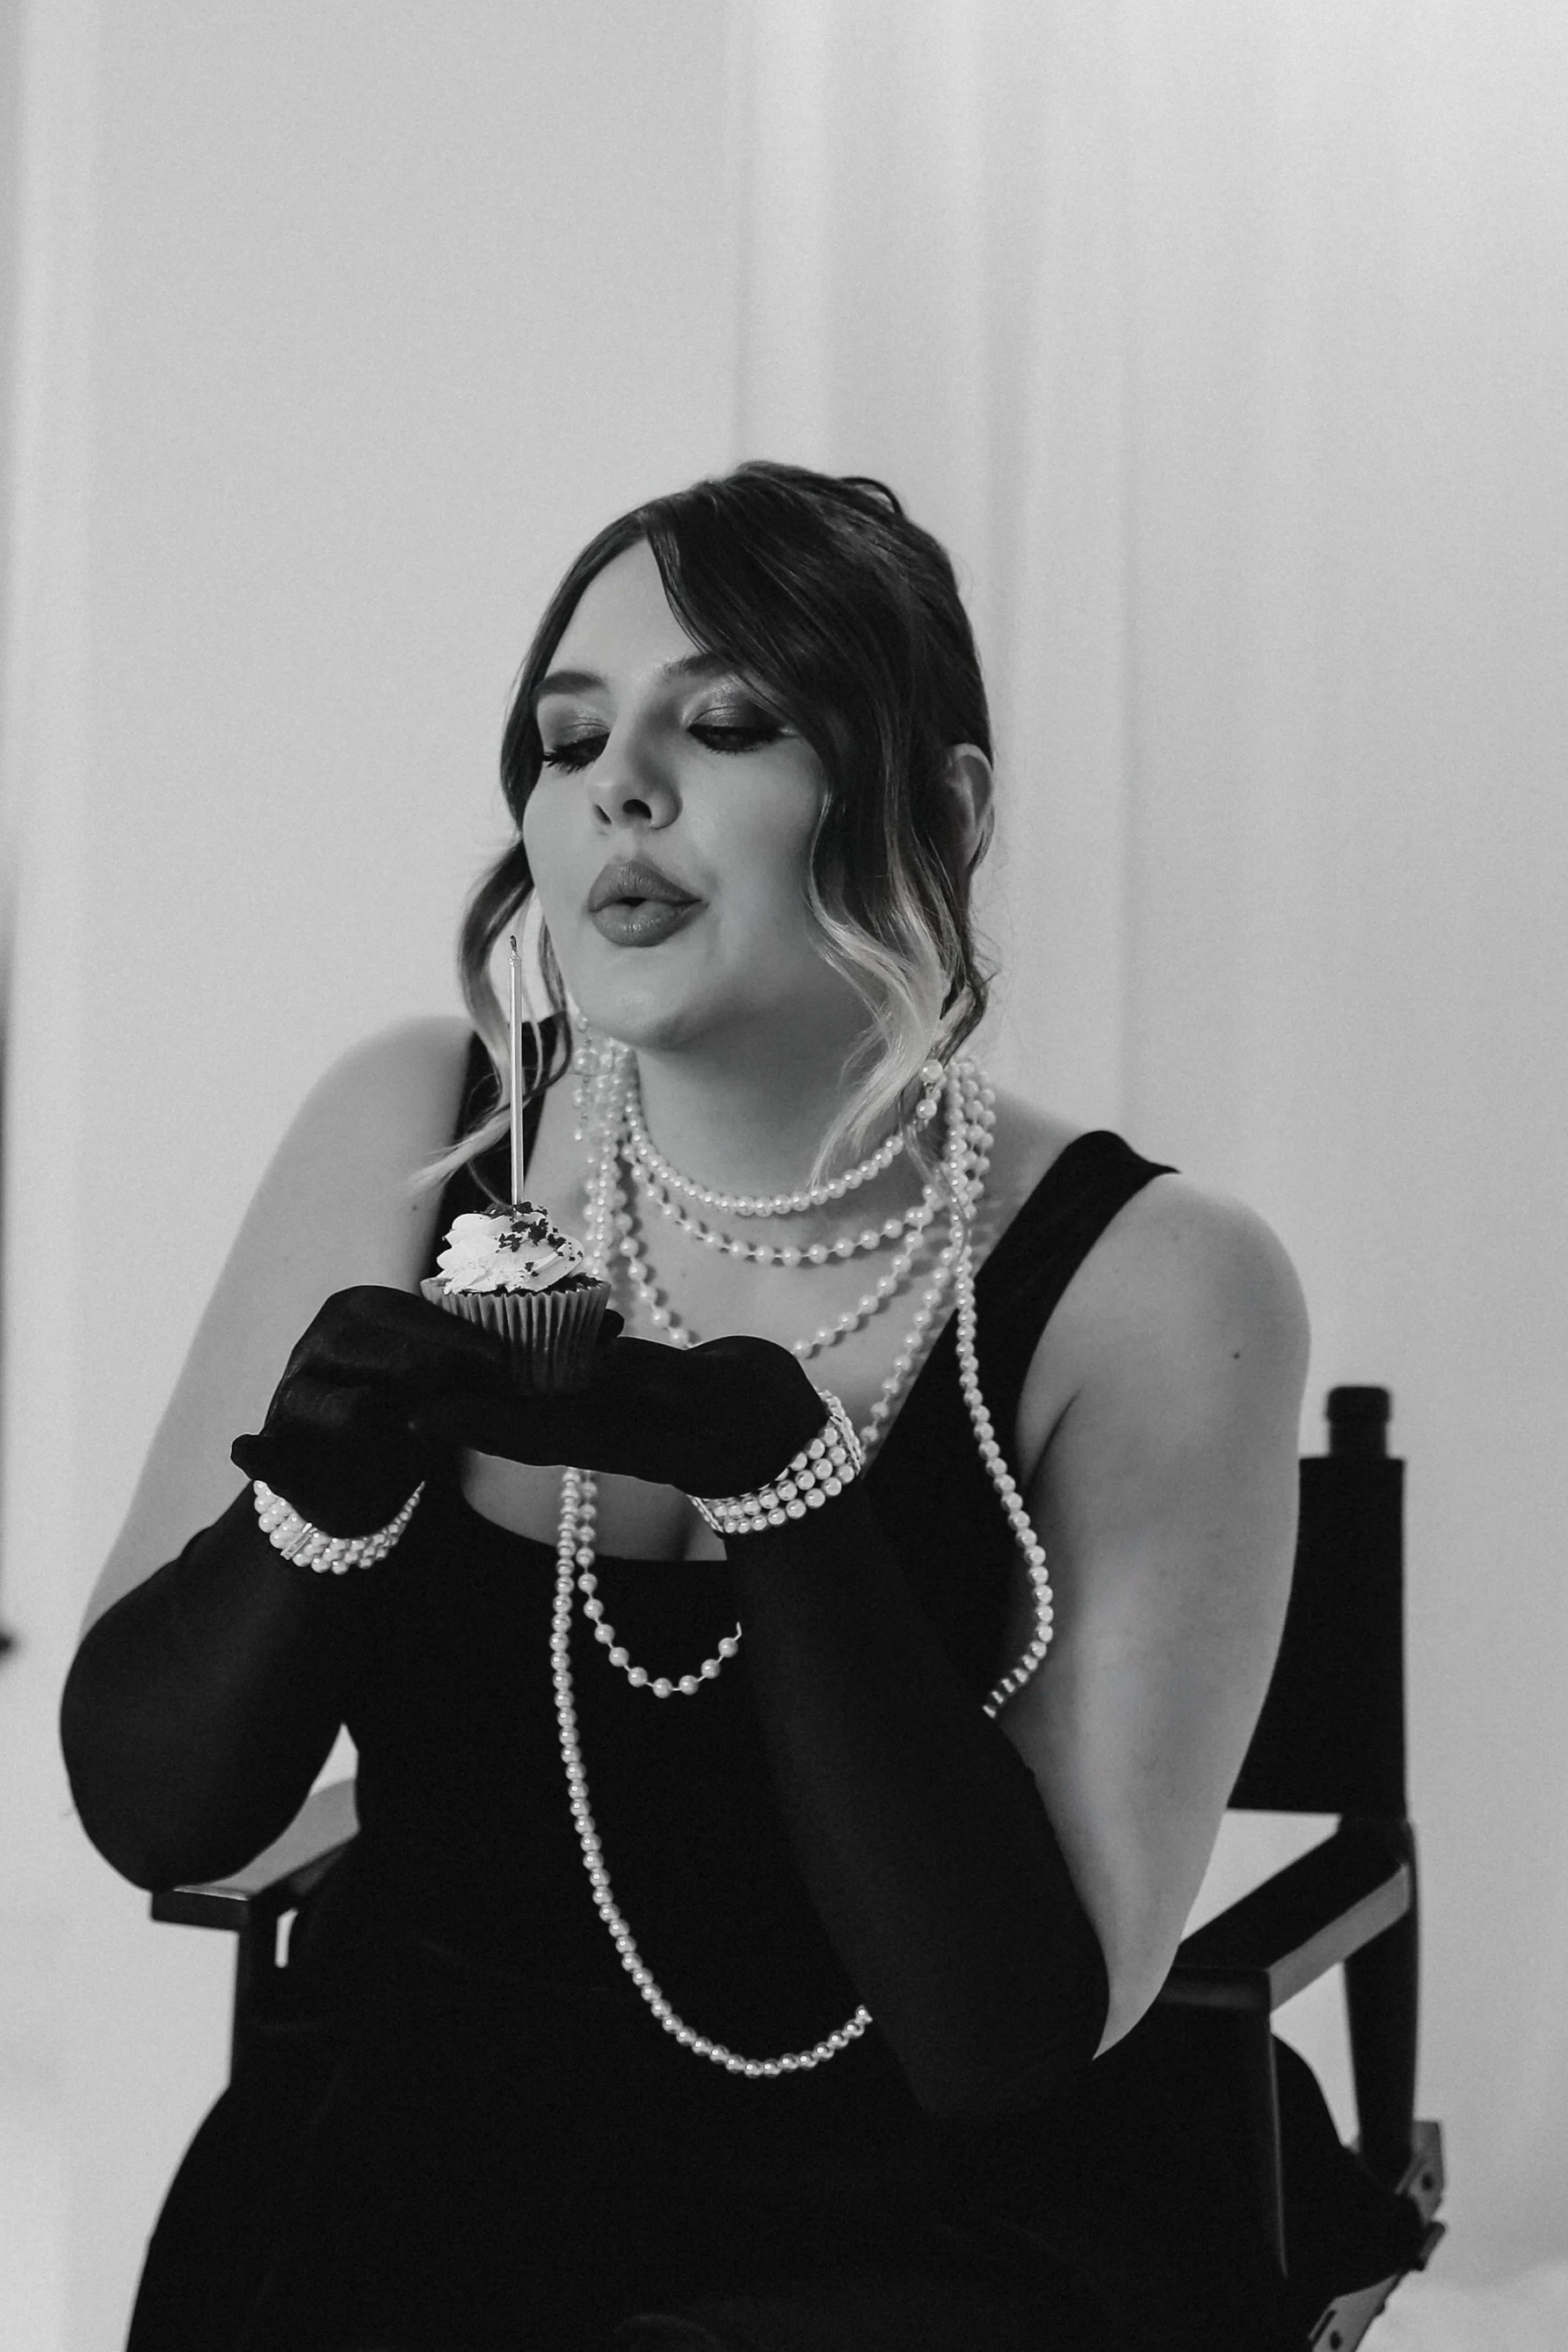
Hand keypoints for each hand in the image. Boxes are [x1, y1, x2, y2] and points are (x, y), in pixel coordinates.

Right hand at [231, 1285, 514, 1532]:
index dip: (448, 1331)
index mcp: (358, 1315)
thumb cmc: (413, 1413)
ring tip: (376, 1415)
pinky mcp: (276, 1453)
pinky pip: (261, 1452)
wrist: (365, 1482)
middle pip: (347, 1339)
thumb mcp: (446, 1387)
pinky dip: (255, 1453)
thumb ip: (470, 1370)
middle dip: (402, 1357)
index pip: (399, 1310)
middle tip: (451, 1380)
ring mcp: (291, 1400)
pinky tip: (247, 1450)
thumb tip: (513, 1362)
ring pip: (307, 1396)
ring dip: (344, 1407)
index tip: (498, 1359)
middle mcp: (317, 1348)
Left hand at [411, 1331, 830, 1498]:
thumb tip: (593, 1360)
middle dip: (459, 1400)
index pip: (530, 1430)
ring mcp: (608, 1415)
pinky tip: (501, 1332)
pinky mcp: (618, 1398)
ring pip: (532, 1396)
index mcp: (617, 1437)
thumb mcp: (710, 1396)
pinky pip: (560, 1380)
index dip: (473, 1421)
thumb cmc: (756, 1419)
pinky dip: (527, 1358)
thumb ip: (655, 1377)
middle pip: (515, 1415)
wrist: (783, 1440)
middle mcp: (601, 1428)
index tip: (417, 1415)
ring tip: (430, 1351)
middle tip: (396, 1380)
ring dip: (484, 1377)